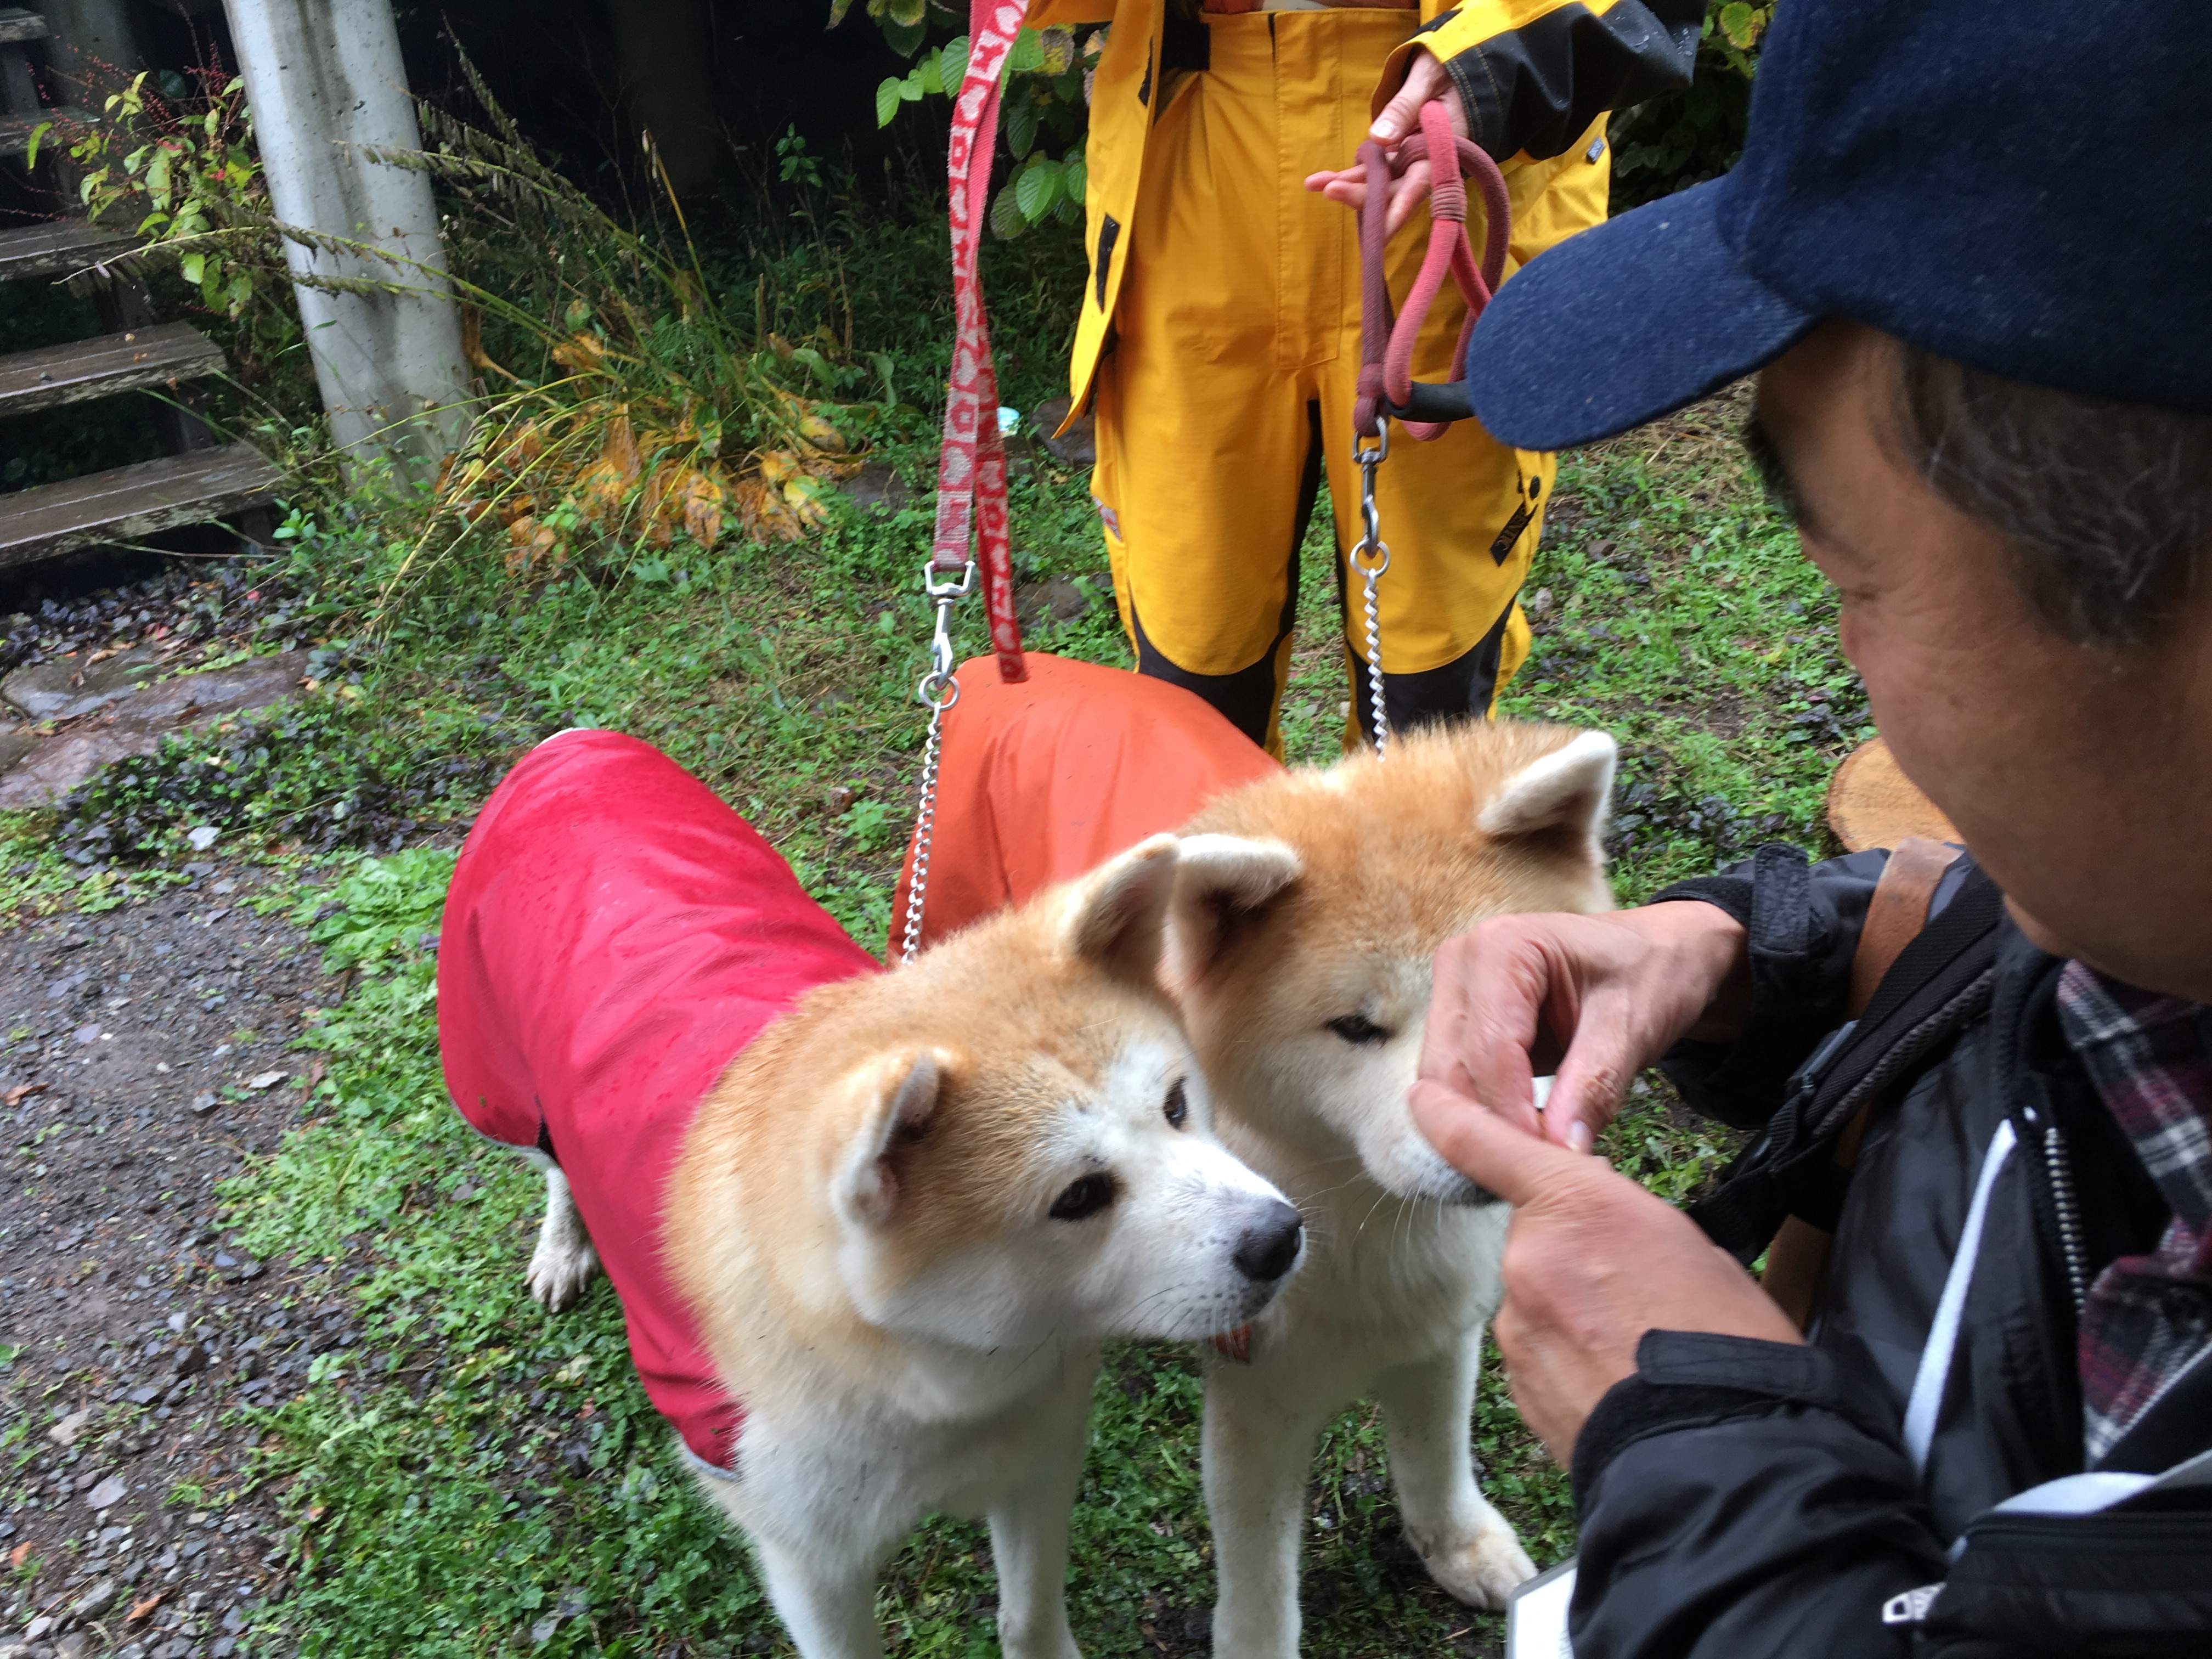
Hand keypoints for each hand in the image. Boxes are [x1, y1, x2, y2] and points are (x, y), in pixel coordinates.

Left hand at [1302, 50, 1464, 236]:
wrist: (1452, 72)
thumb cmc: (1447, 73)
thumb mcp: (1426, 81)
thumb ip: (1405, 108)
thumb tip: (1378, 138)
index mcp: (1443, 149)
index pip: (1422, 184)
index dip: (1401, 207)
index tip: (1382, 230)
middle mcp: (1426, 164)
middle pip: (1394, 191)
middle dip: (1361, 196)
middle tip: (1331, 190)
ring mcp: (1409, 163)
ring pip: (1378, 184)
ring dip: (1347, 186)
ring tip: (1313, 183)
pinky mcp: (1396, 158)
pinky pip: (1372, 172)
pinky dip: (1348, 175)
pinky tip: (1320, 180)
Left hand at [1411, 1080, 1803, 1464]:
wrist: (1719, 1455)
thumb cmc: (1727, 1341)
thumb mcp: (1689, 1245)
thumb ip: (1621, 1218)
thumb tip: (1600, 1227)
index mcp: (1576, 1204)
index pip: (1487, 1144)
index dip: (1450, 1115)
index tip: (1422, 1096)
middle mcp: (1529, 1256)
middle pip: (1536, 1236)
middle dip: (1575, 1254)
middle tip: (1641, 1293)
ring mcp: (1517, 1325)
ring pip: (1537, 1298)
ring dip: (1575, 1313)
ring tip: (1639, 1349)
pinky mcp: (1517, 1384)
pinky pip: (1539, 1352)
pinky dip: (1571, 1361)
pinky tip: (1618, 1383)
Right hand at [1418, 903, 1749, 1152]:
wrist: (1654, 955)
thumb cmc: (1647, 975)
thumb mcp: (1631, 1028)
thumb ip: (1593, 1086)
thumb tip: (1561, 1151)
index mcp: (1502, 947)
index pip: (1487, 1049)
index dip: (1512, 1113)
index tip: (1548, 1161)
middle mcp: (1461, 963)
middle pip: (1451, 1067)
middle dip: (1493, 1123)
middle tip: (1547, 1166)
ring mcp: (1453, 991)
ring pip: (1443, 1080)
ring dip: (1485, 1122)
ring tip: (1541, 1151)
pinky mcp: (1458, 1020)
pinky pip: (1455, 1080)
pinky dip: (1486, 1112)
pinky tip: (1528, 1129)